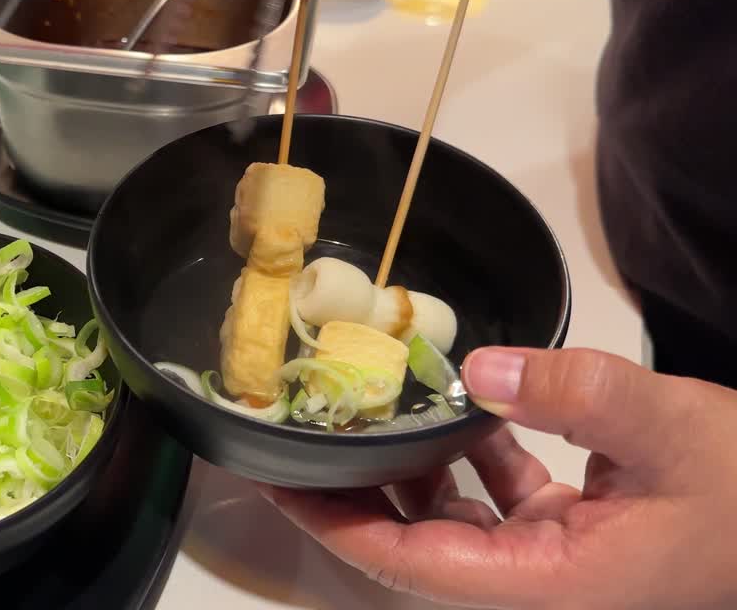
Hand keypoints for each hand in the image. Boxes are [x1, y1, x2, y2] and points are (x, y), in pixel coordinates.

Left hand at [259, 347, 736, 609]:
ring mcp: (558, 562)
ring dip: (409, 471)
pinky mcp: (578, 534)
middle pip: (417, 545)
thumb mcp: (673, 428)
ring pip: (455, 521)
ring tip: (361, 414)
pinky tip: (458, 408)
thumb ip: (576, 393)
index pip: (410, 564)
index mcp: (548, 586)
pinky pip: (502, 500)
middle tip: (301, 437)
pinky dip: (473, 458)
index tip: (281, 481)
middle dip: (356, 494)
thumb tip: (482, 368)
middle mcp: (540, 585)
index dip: (338, 524)